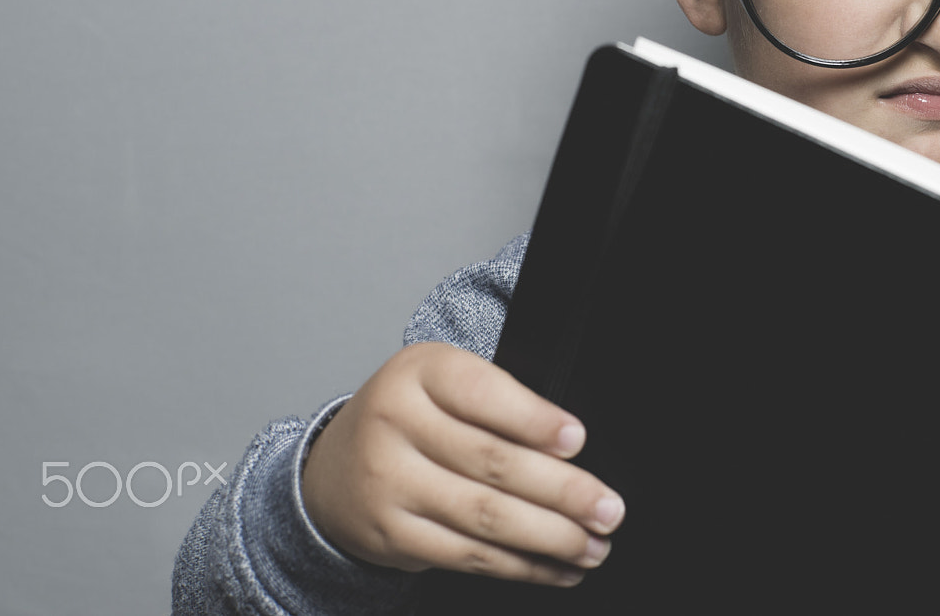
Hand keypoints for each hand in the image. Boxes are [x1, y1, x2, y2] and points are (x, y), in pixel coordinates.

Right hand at [302, 341, 624, 584]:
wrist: (332, 470)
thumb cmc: (411, 417)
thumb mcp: (442, 381)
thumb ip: (497, 402)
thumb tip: (569, 448)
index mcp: (419, 372)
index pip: (482, 394)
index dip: (533, 419)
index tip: (577, 440)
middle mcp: (396, 424)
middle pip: (492, 462)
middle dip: (562, 491)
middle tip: (607, 508)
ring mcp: (389, 484)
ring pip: (484, 516)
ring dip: (550, 537)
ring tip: (592, 544)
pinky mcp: (393, 535)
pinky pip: (467, 555)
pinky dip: (520, 566)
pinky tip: (555, 566)